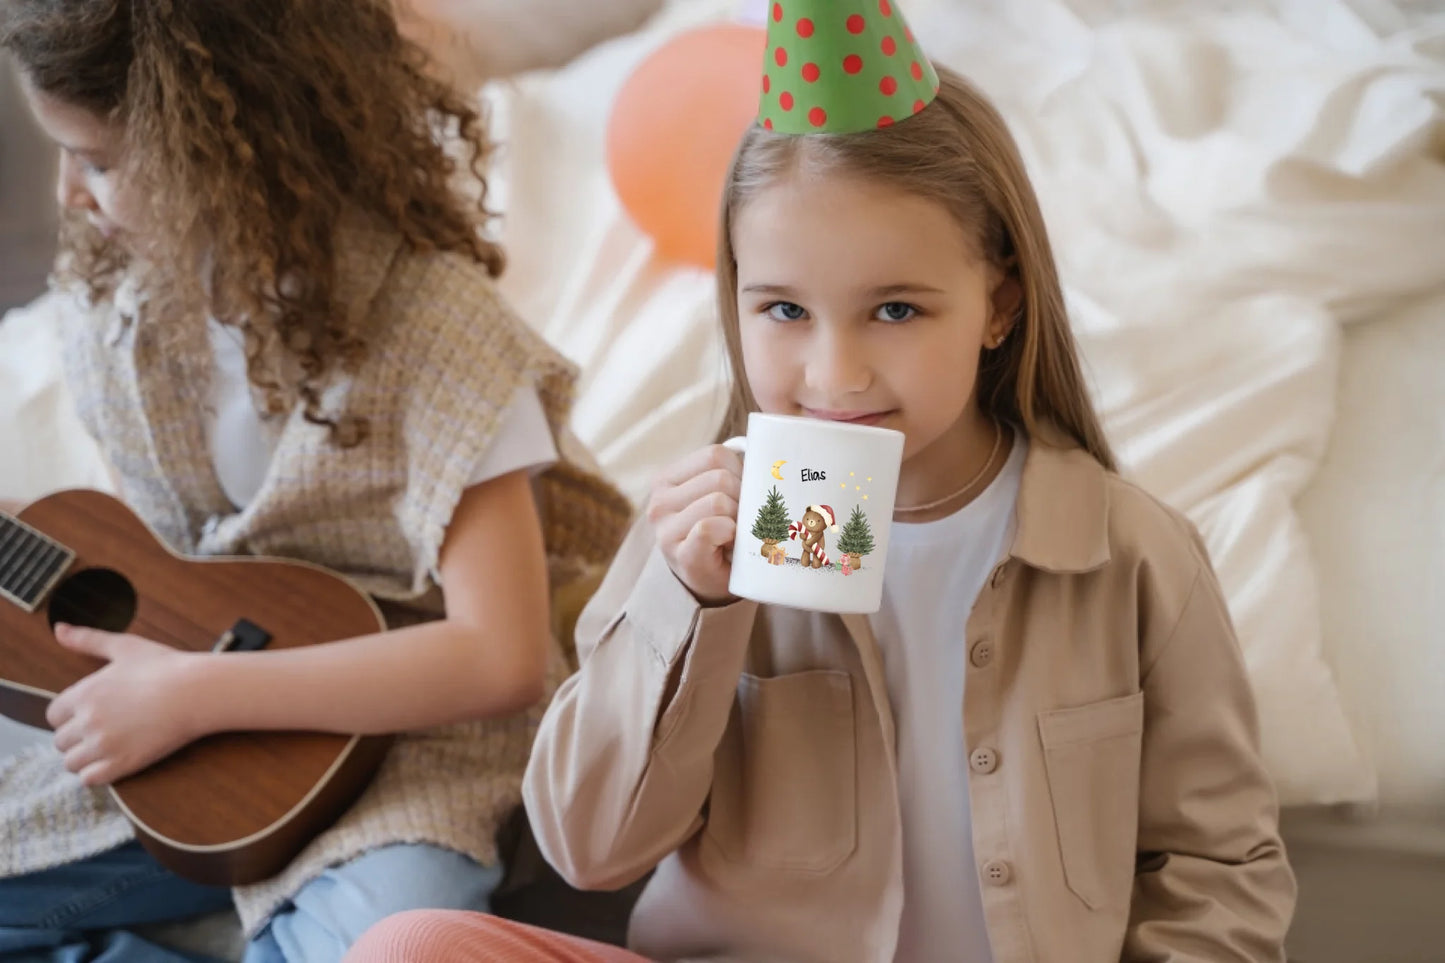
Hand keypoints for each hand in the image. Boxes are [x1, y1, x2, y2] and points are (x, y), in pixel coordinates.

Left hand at [46, 624, 203, 785]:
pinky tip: (113, 760)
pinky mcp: (123, 763)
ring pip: (71, 763)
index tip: (91, 713)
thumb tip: (59, 629)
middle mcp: (88, 721)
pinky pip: (89, 779)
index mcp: (84, 693)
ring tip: (107, 747)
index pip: (53, 715)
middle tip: (103, 730)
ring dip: (85, 757)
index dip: (70, 715)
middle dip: (78, 737)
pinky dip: (96, 773)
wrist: (197, 691)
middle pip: (61, 741)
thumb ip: (87, 639)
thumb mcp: (124, 647)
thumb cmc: (165, 667)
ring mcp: (104, 745)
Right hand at [647, 444, 742, 604]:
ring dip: (739, 519)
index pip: (715, 455)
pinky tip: (730, 544)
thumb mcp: (717, 494)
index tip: (743, 495)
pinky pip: (711, 527)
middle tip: (743, 519)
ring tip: (736, 533)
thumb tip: (765, 453)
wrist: (711, 584)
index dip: (741, 472)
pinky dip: (730, 533)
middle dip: (743, 497)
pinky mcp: (681, 554)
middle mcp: (659, 502)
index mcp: (667, 479)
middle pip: (720, 478)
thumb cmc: (720, 535)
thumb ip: (730, 471)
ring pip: (719, 501)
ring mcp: (666, 530)